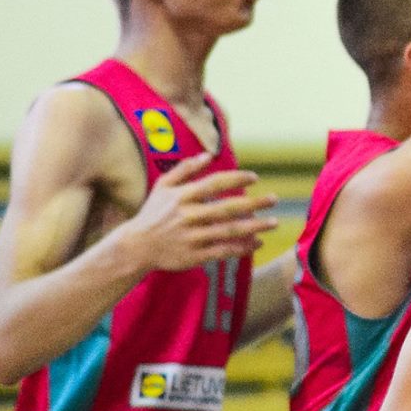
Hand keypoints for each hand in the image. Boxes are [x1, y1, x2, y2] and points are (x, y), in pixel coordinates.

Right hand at [122, 152, 276, 272]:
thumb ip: (185, 170)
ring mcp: (192, 237)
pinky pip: (223, 251)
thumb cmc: (153, 213)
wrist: (135, 246)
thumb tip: (208, 155)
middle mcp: (188, 216)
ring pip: (229, 231)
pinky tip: (258, 242)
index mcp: (182, 197)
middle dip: (254, 203)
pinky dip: (242, 248)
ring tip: (274, 222)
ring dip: (254, 227)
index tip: (255, 177)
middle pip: (227, 208)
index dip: (236, 179)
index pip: (214, 184)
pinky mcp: (194, 256)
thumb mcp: (162, 187)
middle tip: (275, 199)